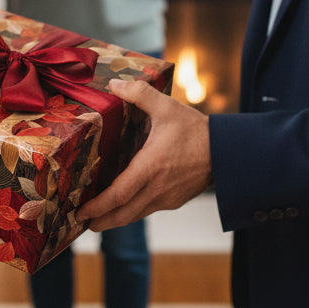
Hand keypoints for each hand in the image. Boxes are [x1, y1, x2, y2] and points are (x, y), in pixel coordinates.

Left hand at [77, 79, 212, 230]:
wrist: (228, 150)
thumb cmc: (196, 129)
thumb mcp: (166, 106)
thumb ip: (139, 93)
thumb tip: (113, 84)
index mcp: (150, 167)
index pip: (118, 195)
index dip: (98, 206)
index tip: (80, 211)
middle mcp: (157, 188)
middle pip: (123, 214)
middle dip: (101, 221)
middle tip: (81, 223)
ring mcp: (167, 197)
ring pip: (135, 215)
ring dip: (115, 220)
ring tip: (97, 220)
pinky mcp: (175, 200)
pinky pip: (148, 210)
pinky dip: (131, 212)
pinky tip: (124, 206)